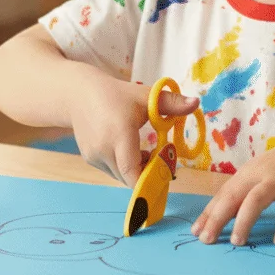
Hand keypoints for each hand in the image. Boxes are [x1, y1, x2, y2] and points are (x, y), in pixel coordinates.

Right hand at [67, 75, 199, 187]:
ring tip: (145, 153)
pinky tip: (130, 151)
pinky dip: (123, 166)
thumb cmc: (117, 94)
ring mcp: (94, 156)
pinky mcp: (89, 158)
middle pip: (130, 177)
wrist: (79, 94)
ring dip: (135, 170)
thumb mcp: (146, 96)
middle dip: (148, 173)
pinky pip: (111, 170)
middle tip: (162, 159)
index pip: (132, 173)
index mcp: (119, 136)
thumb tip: (195, 103)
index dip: (150, 180)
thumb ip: (172, 103)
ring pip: (120, 175)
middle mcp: (103, 150)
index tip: (166, 171)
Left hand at [191, 124, 274, 246]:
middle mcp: (260, 173)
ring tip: (237, 242)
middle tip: (207, 240)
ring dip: (244, 220)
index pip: (223, 194)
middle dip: (217, 218)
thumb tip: (226, 215)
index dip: (208, 213)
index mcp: (249, 172)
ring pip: (256, 199)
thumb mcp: (265, 175)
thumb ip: (249, 191)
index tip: (196, 232)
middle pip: (233, 196)